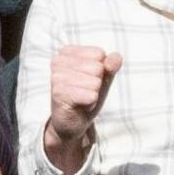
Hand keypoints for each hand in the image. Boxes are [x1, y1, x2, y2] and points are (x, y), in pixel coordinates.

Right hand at [40, 43, 119, 171]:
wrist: (72, 122)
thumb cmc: (86, 96)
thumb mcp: (102, 78)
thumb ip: (111, 66)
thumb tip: (116, 57)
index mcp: (67, 52)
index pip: (99, 54)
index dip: (100, 71)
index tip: (87, 81)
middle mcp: (58, 61)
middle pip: (97, 67)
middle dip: (96, 84)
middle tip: (84, 92)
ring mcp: (56, 77)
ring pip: (95, 82)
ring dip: (92, 95)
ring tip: (81, 99)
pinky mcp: (59, 94)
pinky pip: (90, 95)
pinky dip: (90, 104)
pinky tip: (79, 106)